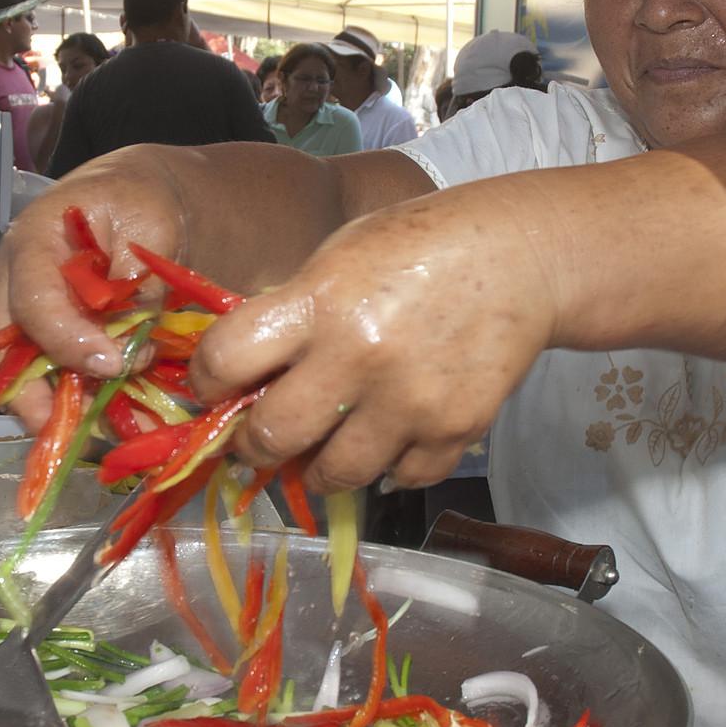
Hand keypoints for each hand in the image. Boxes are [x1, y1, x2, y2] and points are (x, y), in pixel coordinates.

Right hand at [0, 148, 188, 428]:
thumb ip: (134, 283)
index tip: (114, 365)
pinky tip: (139, 423)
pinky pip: (69, 388)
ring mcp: (37, 325)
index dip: (67, 342)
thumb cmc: (139, 201)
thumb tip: (128, 348)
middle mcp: (21, 292)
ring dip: (77, 415)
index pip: (33, 304)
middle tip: (92, 431)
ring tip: (125, 432)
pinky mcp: (62, 348)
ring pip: (36, 386)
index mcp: (31, 247)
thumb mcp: (146, 224)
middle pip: (10, 360)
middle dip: (44, 405)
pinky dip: (100, 409)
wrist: (144, 202)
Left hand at [189, 178, 560, 494]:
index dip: (206, 381)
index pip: (225, 360)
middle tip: (255, 441)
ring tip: (322, 447)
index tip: (212, 388)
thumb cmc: (415, 248)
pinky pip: (400, 478)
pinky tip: (388, 439)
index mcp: (319, 303)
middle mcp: (359, 357)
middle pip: (272, 437)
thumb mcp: (337, 258)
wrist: (519, 257)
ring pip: (334, 474)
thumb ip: (290, 314)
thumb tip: (242, 380)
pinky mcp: (455, 430)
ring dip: (318, 467)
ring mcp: (410, 402)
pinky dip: (388, 466)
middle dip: (252, 446)